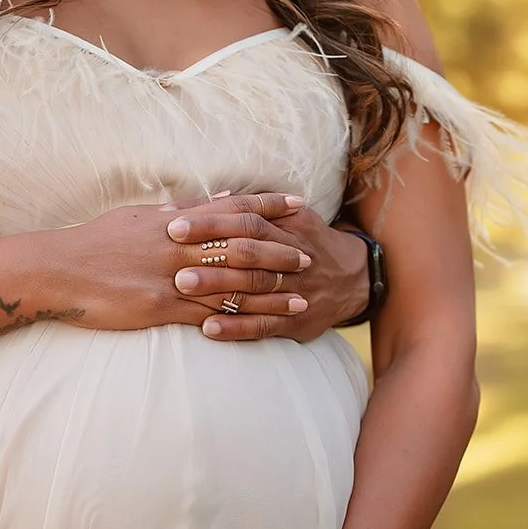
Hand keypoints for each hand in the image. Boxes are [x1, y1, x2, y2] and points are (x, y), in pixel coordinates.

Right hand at [59, 193, 311, 332]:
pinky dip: (237, 318)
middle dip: (279, 252)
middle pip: (242, 247)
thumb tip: (201, 205)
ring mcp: (172, 278)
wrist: (57, 270)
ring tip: (300, 298)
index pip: (232, 208)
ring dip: (270, 292)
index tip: (297, 204)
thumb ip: (172, 213)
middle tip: (309, 257)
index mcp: (174, 220)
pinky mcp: (161, 308)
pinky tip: (261, 324)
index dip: (267, 205)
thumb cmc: (93, 242)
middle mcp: (179, 245)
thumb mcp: (134, 218)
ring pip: (232, 283)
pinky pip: (206, 313)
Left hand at [167, 203, 369, 341]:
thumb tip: (206, 199)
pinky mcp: (296, 322)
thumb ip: (254, 209)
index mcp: (288, 227)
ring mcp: (294, 292)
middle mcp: (292, 257)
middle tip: (172, 257)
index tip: (174, 225)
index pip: (246, 221)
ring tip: (181, 287)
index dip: (210, 222)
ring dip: (216, 289)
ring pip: (253, 289)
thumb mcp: (293, 218)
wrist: (355, 278)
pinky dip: (236, 327)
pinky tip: (207, 329)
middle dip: (209, 254)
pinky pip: (264, 325)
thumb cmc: (308, 242)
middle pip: (248, 253)